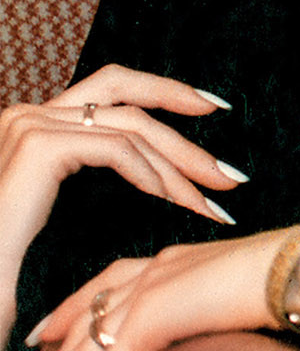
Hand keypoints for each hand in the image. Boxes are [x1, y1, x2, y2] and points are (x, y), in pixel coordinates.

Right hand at [0, 65, 243, 290]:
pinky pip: (116, 149)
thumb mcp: (60, 204)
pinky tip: (172, 198)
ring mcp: (30, 124)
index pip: (113, 87)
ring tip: (214, 196)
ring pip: (131, 127)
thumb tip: (160, 164)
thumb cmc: (13, 263)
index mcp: (36, 121)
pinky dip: (151, 173)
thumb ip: (94, 168)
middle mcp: (29, 113)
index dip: (165, 90)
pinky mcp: (38, 146)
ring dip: (181, 163)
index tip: (212, 106)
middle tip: (228, 166)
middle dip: (185, 126)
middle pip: (128, 98)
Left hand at [27, 225, 290, 350]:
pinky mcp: (149, 315)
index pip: (107, 283)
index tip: (47, 335)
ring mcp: (149, 287)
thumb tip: (204, 342)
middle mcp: (155, 268)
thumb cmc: (295, 282)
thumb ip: (208, 312)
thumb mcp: (238, 298)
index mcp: (176, 259)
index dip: (72, 309)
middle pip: (82, 325)